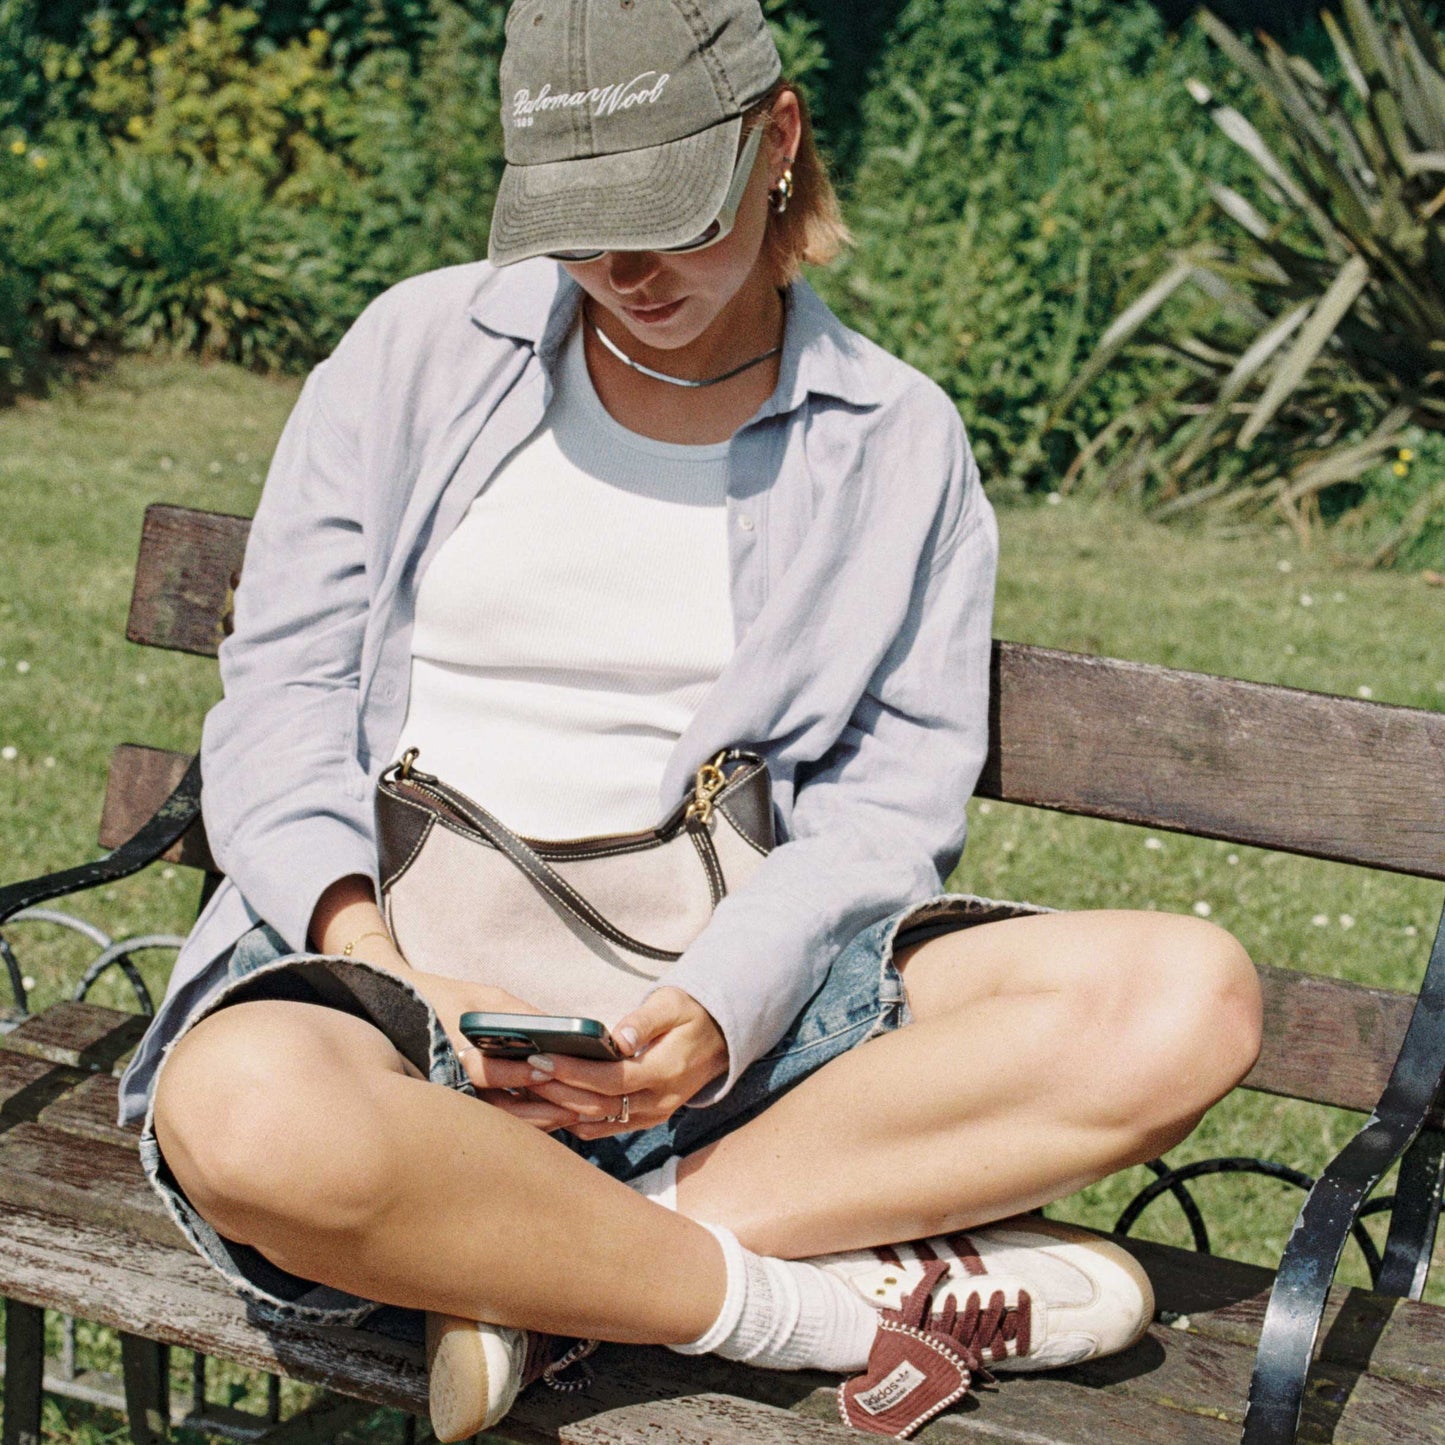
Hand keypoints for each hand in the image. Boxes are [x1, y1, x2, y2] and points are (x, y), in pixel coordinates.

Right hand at [398, 969, 586, 1132]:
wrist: (402, 1013)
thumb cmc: (450, 999)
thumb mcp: (485, 998)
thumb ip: (520, 1015)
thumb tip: (563, 1032)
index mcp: (451, 1049)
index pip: (484, 1070)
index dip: (517, 1073)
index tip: (548, 1070)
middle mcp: (450, 1083)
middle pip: (499, 1109)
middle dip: (542, 1109)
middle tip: (581, 1107)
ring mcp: (457, 1101)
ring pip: (501, 1123)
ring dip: (540, 1122)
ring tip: (576, 1115)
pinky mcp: (465, 1110)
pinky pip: (500, 1123)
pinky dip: (529, 1122)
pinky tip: (558, 1118)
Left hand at [466, 987, 727, 1139]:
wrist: (720, 1039)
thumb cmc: (690, 1014)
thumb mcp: (673, 1005)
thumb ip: (645, 1021)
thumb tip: (618, 1037)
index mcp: (666, 1070)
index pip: (612, 1079)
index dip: (574, 1071)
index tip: (540, 1057)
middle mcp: (659, 1101)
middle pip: (599, 1105)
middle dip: (557, 1090)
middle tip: (522, 1073)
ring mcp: (653, 1115)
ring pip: (598, 1123)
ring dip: (561, 1110)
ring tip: (525, 1092)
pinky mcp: (645, 1120)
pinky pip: (605, 1129)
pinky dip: (575, 1121)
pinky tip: (548, 1109)